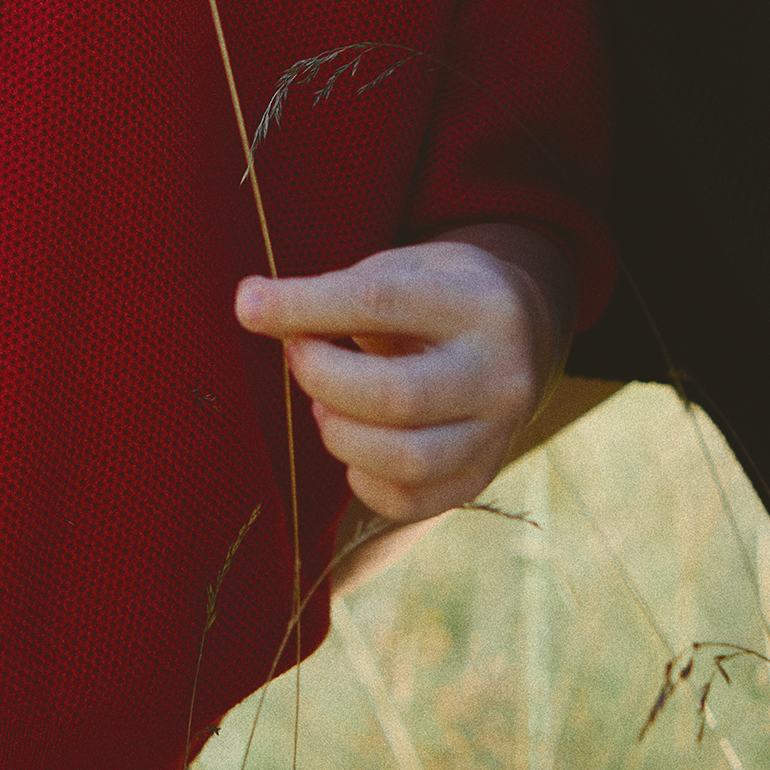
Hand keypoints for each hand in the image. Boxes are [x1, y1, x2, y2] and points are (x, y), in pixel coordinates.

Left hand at [235, 224, 571, 521]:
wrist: (521, 334)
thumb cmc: (436, 293)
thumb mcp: (403, 269)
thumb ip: (340, 291)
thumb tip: (254, 309)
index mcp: (479, 303)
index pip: (380, 304)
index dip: (305, 306)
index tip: (247, 304)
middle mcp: (501, 372)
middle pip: (395, 396)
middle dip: (322, 377)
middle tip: (297, 354)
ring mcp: (498, 433)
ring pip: (405, 459)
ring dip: (340, 433)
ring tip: (324, 403)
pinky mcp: (479, 478)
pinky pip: (409, 500)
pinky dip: (361, 478)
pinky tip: (352, 444)